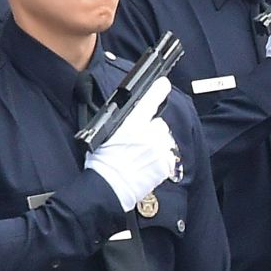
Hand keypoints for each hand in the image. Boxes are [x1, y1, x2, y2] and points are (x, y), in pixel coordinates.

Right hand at [87, 77, 179, 210]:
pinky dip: (161, 160)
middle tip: (136, 144)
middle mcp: (148, 134)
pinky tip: (147, 166)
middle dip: (151, 131)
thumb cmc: (102, 163)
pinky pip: (168, 155)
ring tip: (141, 158)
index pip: (148, 101)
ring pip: (164, 140)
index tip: (164, 83)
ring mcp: (158, 149)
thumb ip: (123, 124)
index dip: (158, 90)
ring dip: (156, 145)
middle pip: (158, 124)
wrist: (109, 188)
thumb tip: (132, 119)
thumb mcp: (105, 135)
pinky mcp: (165, 164)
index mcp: (131, 124)